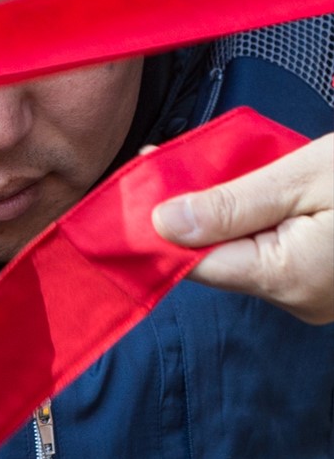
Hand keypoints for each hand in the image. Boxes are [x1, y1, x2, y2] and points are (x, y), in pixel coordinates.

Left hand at [151, 133, 333, 324]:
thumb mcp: (301, 178)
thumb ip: (232, 204)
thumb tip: (163, 223)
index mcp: (287, 278)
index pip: (197, 263)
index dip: (164, 225)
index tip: (143, 182)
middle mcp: (296, 298)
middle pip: (217, 257)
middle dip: (192, 211)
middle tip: (169, 159)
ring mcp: (310, 293)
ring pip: (241, 251)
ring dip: (222, 212)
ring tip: (207, 163)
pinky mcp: (319, 279)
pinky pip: (268, 250)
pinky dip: (251, 220)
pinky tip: (246, 184)